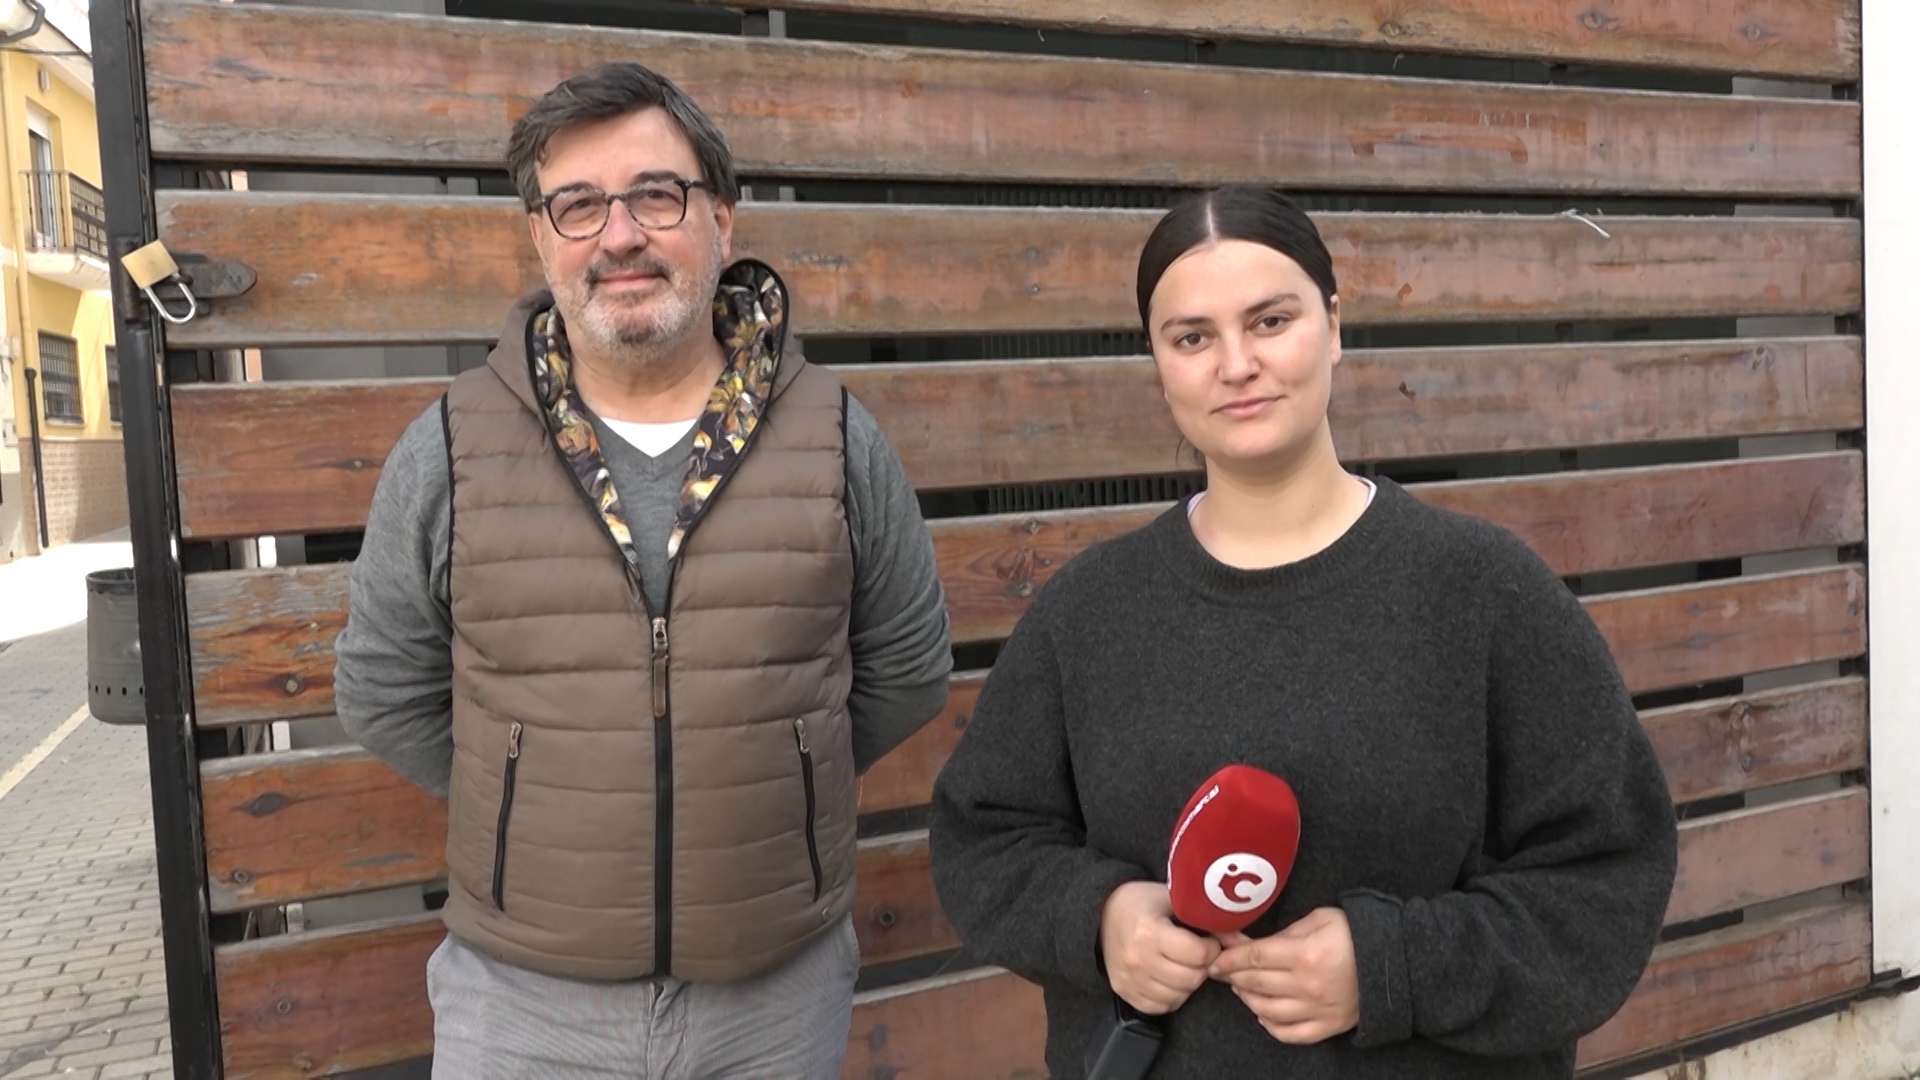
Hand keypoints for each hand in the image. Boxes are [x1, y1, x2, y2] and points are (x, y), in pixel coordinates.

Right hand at [1098, 882, 1221, 1015]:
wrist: (1103, 911)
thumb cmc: (1142, 902)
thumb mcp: (1173, 899)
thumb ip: (1207, 920)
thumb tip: (1240, 942)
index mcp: (1150, 932)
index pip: (1200, 955)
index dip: (1213, 947)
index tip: (1208, 940)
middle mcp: (1138, 959)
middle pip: (1192, 979)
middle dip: (1202, 966)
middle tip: (1197, 953)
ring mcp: (1130, 979)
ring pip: (1179, 996)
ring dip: (1188, 983)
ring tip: (1181, 963)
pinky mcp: (1125, 992)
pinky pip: (1161, 1006)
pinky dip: (1171, 995)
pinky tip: (1168, 976)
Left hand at [1210, 907, 1359, 1043]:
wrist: (1396, 961)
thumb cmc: (1356, 933)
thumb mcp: (1319, 919)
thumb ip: (1284, 932)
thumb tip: (1252, 941)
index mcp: (1304, 955)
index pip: (1254, 958)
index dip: (1229, 958)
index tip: (1214, 959)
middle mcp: (1307, 986)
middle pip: (1256, 984)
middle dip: (1232, 977)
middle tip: (1221, 971)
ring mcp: (1317, 1009)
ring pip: (1267, 1011)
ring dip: (1247, 999)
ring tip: (1240, 989)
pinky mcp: (1329, 1026)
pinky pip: (1291, 1034)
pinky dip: (1271, 1026)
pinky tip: (1263, 1014)